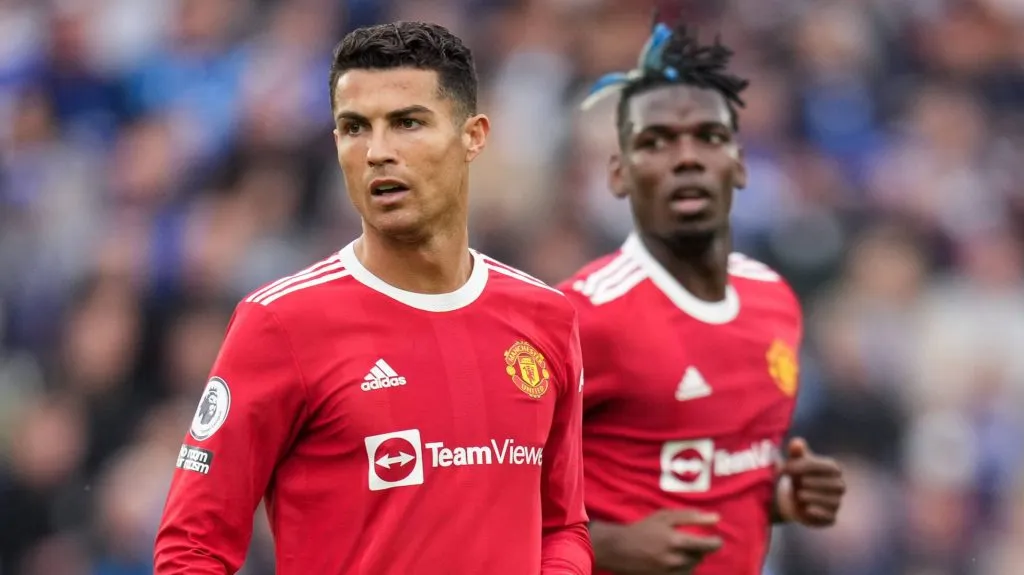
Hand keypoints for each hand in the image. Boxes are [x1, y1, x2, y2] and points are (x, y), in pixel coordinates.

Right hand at [591, 509, 721, 574]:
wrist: (619, 549)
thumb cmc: (643, 529)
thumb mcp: (664, 516)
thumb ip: (691, 516)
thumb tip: (716, 518)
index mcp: (677, 541)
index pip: (707, 546)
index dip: (715, 543)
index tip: (717, 540)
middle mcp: (675, 559)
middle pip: (700, 557)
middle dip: (699, 549)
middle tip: (687, 542)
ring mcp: (669, 572)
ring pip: (693, 567)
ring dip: (691, 559)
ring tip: (678, 551)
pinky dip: (683, 568)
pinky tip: (673, 561)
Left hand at [777, 438, 844, 526]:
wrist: (792, 496)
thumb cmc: (797, 474)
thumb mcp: (794, 461)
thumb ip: (795, 451)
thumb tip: (797, 443)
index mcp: (833, 469)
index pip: (830, 467)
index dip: (810, 466)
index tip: (790, 466)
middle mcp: (839, 486)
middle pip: (836, 485)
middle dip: (815, 482)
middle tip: (798, 482)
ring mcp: (835, 503)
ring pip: (834, 502)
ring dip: (815, 497)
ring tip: (799, 494)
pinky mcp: (829, 518)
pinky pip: (830, 517)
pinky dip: (819, 513)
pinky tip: (806, 508)